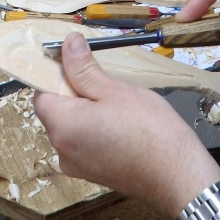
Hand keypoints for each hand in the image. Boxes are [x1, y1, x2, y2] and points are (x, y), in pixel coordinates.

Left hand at [34, 31, 219, 218]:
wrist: (178, 176)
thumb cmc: (150, 132)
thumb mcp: (115, 90)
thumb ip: (84, 68)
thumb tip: (68, 44)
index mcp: (62, 127)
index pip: (41, 92)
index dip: (56, 73)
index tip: (77, 60)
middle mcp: (63, 150)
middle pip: (56, 109)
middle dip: (75, 89)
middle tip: (105, 79)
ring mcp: (78, 165)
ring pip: (72, 124)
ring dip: (88, 107)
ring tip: (118, 101)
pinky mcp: (94, 172)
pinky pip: (85, 140)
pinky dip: (96, 126)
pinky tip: (121, 120)